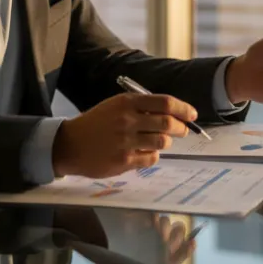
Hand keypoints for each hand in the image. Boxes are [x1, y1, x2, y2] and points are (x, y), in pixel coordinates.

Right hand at [51, 93, 194, 177]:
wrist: (70, 144)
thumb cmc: (97, 123)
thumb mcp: (116, 106)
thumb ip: (141, 107)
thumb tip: (171, 113)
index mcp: (127, 102)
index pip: (165, 102)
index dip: (183, 108)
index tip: (192, 114)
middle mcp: (128, 120)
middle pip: (167, 123)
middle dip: (181, 128)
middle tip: (183, 130)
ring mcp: (126, 141)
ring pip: (162, 142)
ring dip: (166, 142)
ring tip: (160, 141)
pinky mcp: (124, 161)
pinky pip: (151, 158)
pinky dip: (153, 155)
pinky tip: (145, 152)